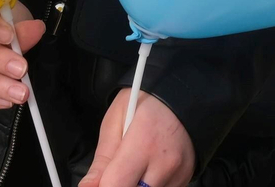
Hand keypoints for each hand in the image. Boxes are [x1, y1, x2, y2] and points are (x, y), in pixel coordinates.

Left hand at [79, 89, 195, 186]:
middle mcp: (164, 163)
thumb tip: (88, 186)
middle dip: (120, 185)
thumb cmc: (149, 104)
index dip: (102, 186)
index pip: (115, 184)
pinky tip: (148, 171)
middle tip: (118, 172)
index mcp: (143, 142)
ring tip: (134, 168)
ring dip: (136, 185)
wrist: (185, 97)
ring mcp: (178, 175)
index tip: (100, 181)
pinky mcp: (185, 180)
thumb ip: (102, 159)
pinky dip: (150, 185)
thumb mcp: (117, 119)